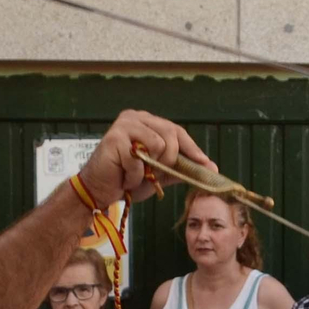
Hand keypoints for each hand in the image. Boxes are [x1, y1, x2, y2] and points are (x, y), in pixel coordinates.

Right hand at [77, 110, 214, 207]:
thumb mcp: (160, 174)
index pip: (176, 130)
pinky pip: (139, 160)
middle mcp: (136, 118)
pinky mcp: (114, 138)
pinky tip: (123, 177)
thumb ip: (181, 168)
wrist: (98, 191)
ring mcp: (124, 125)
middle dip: (169, 160)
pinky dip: (134, 176)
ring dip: (150, 169)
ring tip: (135, 174)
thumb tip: (210, 168)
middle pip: (171, 135)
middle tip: (155, 174)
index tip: (206, 164)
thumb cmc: (126, 180)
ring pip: (158, 145)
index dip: (192, 148)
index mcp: (147, 122)